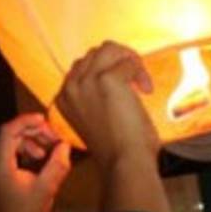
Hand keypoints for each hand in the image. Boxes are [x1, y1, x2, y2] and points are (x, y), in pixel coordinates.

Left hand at [0, 113, 71, 211]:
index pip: (9, 130)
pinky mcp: (1, 172)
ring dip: (33, 142)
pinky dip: (28, 151)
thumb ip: (56, 166)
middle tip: (54, 139)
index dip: (26, 121)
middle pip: (12, 134)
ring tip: (48, 153)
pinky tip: (41, 161)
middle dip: (34, 133)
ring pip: (14, 142)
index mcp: (0, 162)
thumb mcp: (45, 190)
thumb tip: (65, 146)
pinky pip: (14, 153)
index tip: (45, 120)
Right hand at [55, 41, 157, 169]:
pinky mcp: (107, 79)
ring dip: (129, 60)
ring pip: (109, 48)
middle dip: (118, 61)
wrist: (124, 162)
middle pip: (95, 53)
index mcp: (64, 97)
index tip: (124, 86)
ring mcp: (87, 81)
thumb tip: (114, 72)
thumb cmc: (116, 147)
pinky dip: (140, 72)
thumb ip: (93, 96)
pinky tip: (146, 89)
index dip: (106, 71)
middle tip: (135, 80)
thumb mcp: (94, 118)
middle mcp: (71, 86)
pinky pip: (128, 62)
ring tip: (140, 81)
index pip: (83, 66)